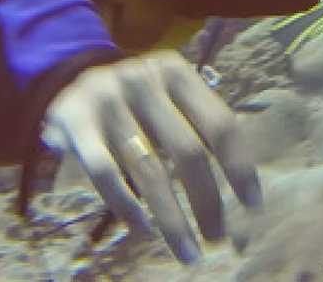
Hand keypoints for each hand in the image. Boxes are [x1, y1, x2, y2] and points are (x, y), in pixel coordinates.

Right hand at [44, 52, 260, 263]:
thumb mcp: (168, 98)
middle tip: (218, 239)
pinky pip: (106, 173)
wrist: (69, 85)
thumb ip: (199, 129)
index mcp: (175, 72)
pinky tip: (144, 230)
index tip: (252, 206)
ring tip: (187, 252)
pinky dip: (127, 206)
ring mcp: (106, 98)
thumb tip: (243, 195)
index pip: (220, 124)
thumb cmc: (136, 102)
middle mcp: (142, 78)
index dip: (240, 167)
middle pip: (188, 152)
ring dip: (172, 219)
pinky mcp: (74, 121)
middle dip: (208, 202)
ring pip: (149, 170)